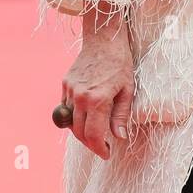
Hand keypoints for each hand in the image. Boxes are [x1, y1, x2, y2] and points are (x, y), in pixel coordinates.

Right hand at [61, 16, 134, 160]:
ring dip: (81, 133)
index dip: (100, 148)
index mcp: (97, 99)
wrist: (104, 39)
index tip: (107, 153)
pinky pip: (66, 109)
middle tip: (103, 147)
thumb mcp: (128, 89)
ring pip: (70, 123)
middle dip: (91, 144)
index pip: (93, 135)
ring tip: (96, 134)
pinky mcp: (65, 85)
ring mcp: (69, 91)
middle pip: (79, 133)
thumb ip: (121, 115)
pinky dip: (75, 118)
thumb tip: (120, 137)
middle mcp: (79, 97)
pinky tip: (88, 116)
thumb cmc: (120, 62)